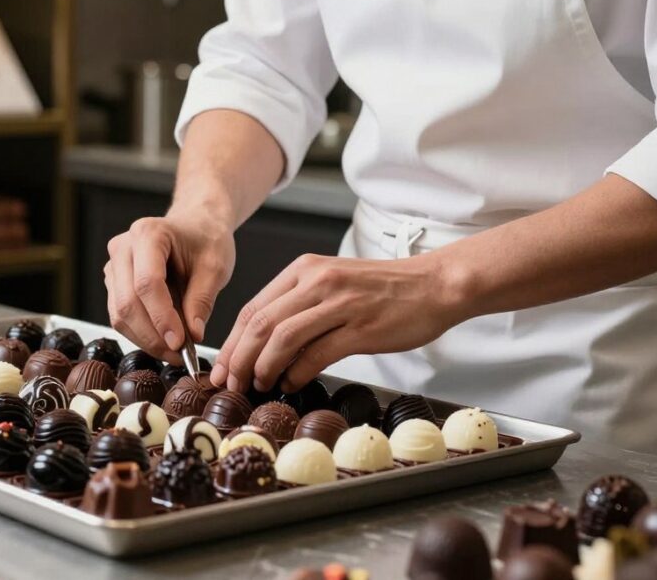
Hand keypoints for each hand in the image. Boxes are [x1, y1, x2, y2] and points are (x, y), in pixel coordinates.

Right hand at [104, 215, 235, 363]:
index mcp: (148, 234)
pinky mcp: (114, 283)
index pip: (147, 283)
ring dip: (145, 339)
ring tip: (174, 351)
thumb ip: (202, 300)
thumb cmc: (206, 240)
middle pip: (127, 302)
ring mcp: (114, 265)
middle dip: (152, 335)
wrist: (195, 226)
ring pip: (119, 314)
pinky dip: (140, 333)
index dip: (162, 317)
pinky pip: (119, 315)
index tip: (180, 342)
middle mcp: (123, 247)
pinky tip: (163, 340)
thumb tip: (192, 335)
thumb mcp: (215, 266)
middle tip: (179, 354)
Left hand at [212, 252, 468, 392]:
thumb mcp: (331, 285)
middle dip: (238, 359)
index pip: (252, 308)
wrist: (435, 284)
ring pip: (282, 338)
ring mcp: (338, 304)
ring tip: (258, 386)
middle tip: (230, 384)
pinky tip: (291, 383)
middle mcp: (316, 282)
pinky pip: (317, 353)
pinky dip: (297, 372)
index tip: (222, 368)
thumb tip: (264, 347)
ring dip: (263, 368)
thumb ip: (298, 307)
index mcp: (303, 270)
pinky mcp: (361, 327)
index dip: (232, 343)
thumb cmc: (383, 290)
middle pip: (259, 324)